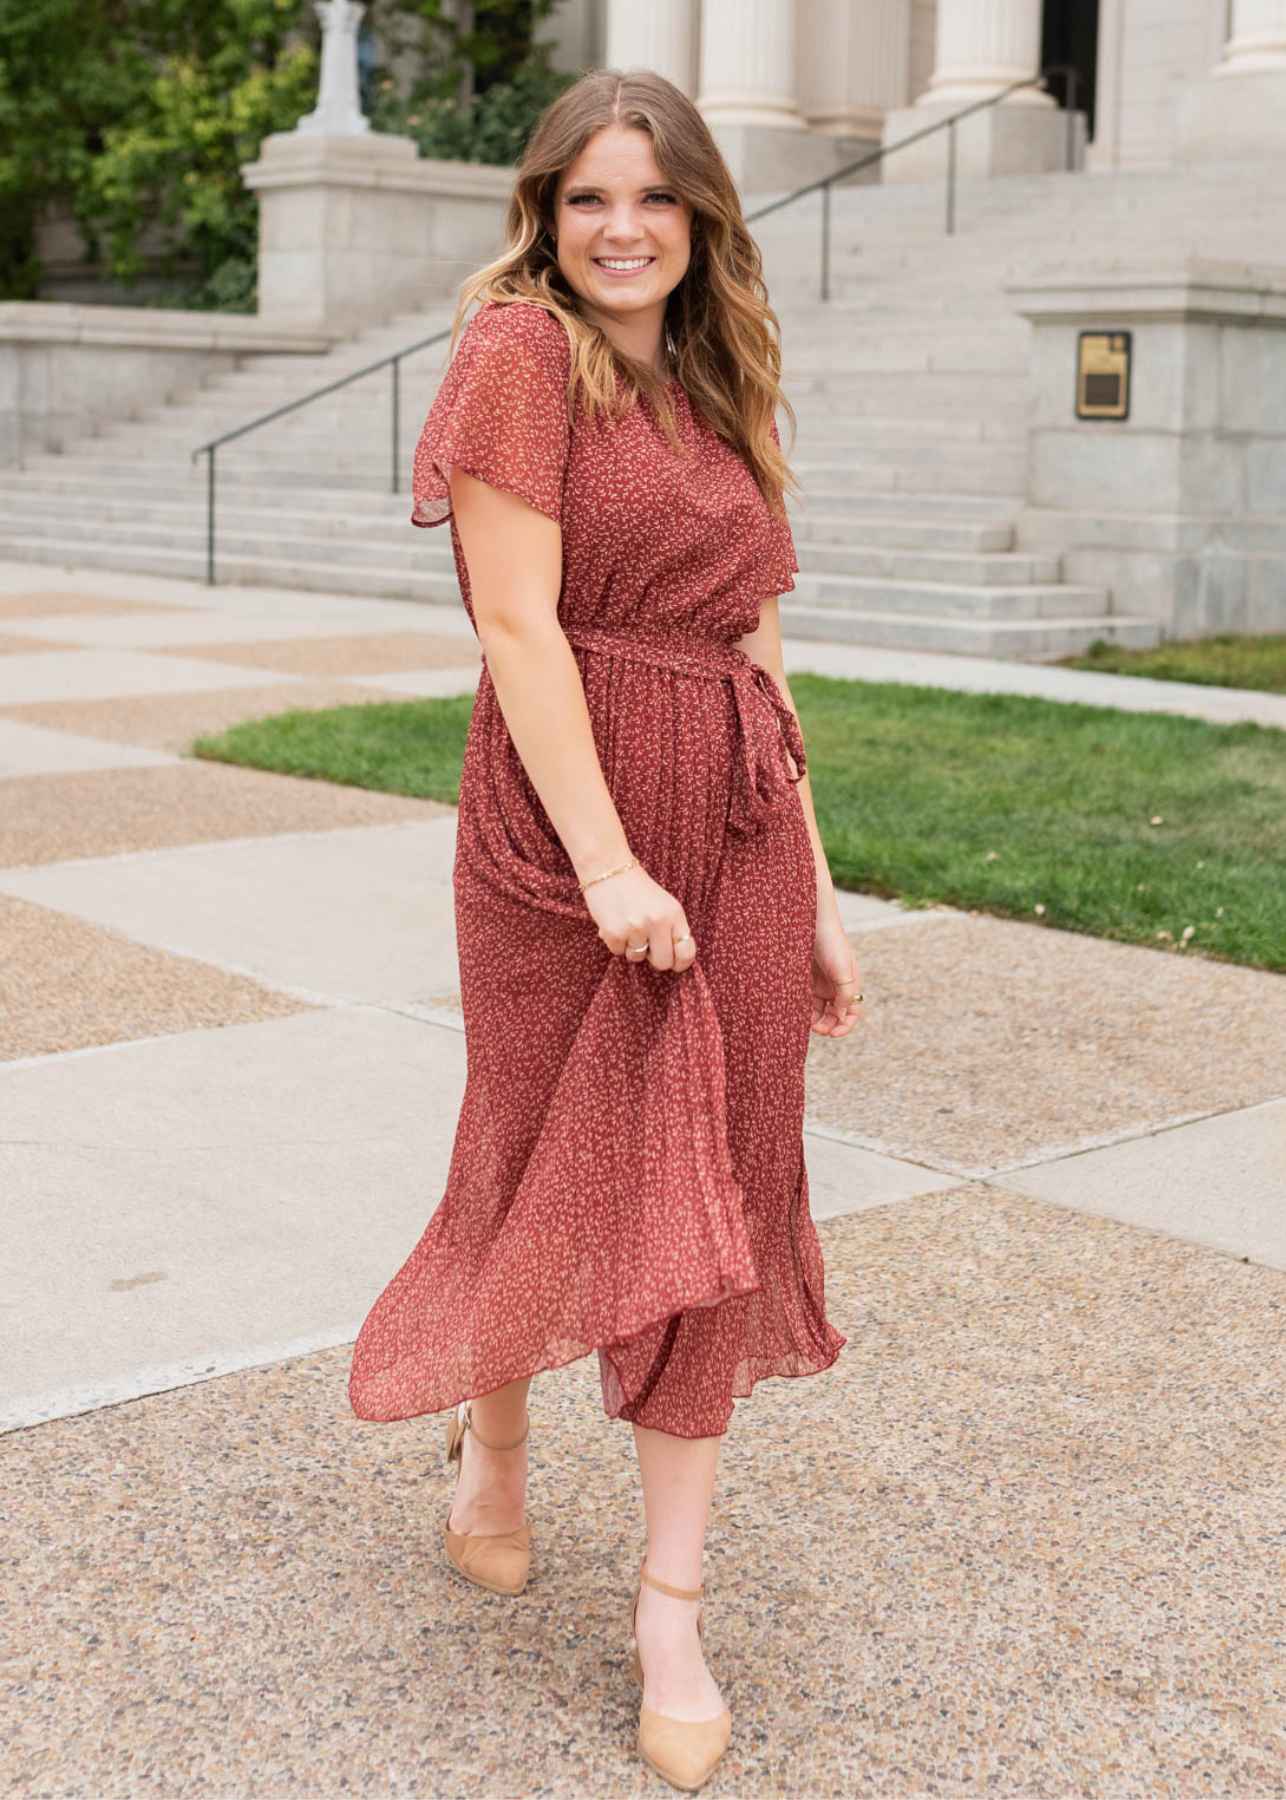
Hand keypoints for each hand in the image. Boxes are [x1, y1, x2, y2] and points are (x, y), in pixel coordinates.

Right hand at [580, 860, 696, 972]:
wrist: (608, 868)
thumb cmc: (637, 888)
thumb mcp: (663, 904)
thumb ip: (671, 928)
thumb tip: (674, 960)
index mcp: (674, 913)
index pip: (687, 952)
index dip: (681, 963)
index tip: (675, 964)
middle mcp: (658, 922)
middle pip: (663, 963)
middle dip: (654, 958)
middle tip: (646, 943)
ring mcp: (636, 928)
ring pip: (637, 958)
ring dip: (631, 947)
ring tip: (627, 924)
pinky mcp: (615, 933)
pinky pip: (618, 952)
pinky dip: (615, 942)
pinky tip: (614, 922)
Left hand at [811, 902, 861, 1036]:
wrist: (811, 918)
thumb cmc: (831, 941)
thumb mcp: (842, 968)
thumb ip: (845, 993)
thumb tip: (843, 1016)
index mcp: (850, 984)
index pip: (852, 1012)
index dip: (845, 1026)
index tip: (832, 1035)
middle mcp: (836, 985)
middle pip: (834, 1014)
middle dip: (827, 1025)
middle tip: (815, 1030)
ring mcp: (820, 982)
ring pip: (818, 1009)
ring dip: (813, 1019)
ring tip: (804, 1023)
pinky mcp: (804, 977)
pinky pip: (804, 998)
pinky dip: (801, 1007)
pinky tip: (794, 1012)